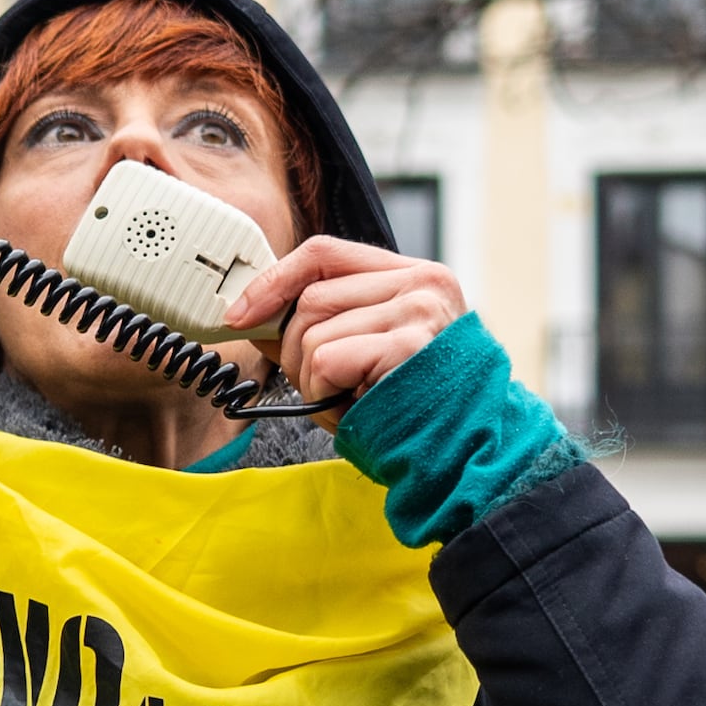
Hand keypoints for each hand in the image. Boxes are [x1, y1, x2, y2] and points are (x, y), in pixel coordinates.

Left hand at [241, 236, 465, 410]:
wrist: (463, 453)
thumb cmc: (412, 407)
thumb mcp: (373, 346)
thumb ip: (331, 318)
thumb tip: (253, 312)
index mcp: (415, 275)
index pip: (325, 252)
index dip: (275, 280)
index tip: (242, 313)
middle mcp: (422, 283)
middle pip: (312, 297)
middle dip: (295, 351)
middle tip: (323, 386)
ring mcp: (419, 311)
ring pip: (313, 332)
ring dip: (311, 380)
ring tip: (347, 400)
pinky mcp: (409, 345)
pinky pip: (326, 360)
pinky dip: (324, 394)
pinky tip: (353, 408)